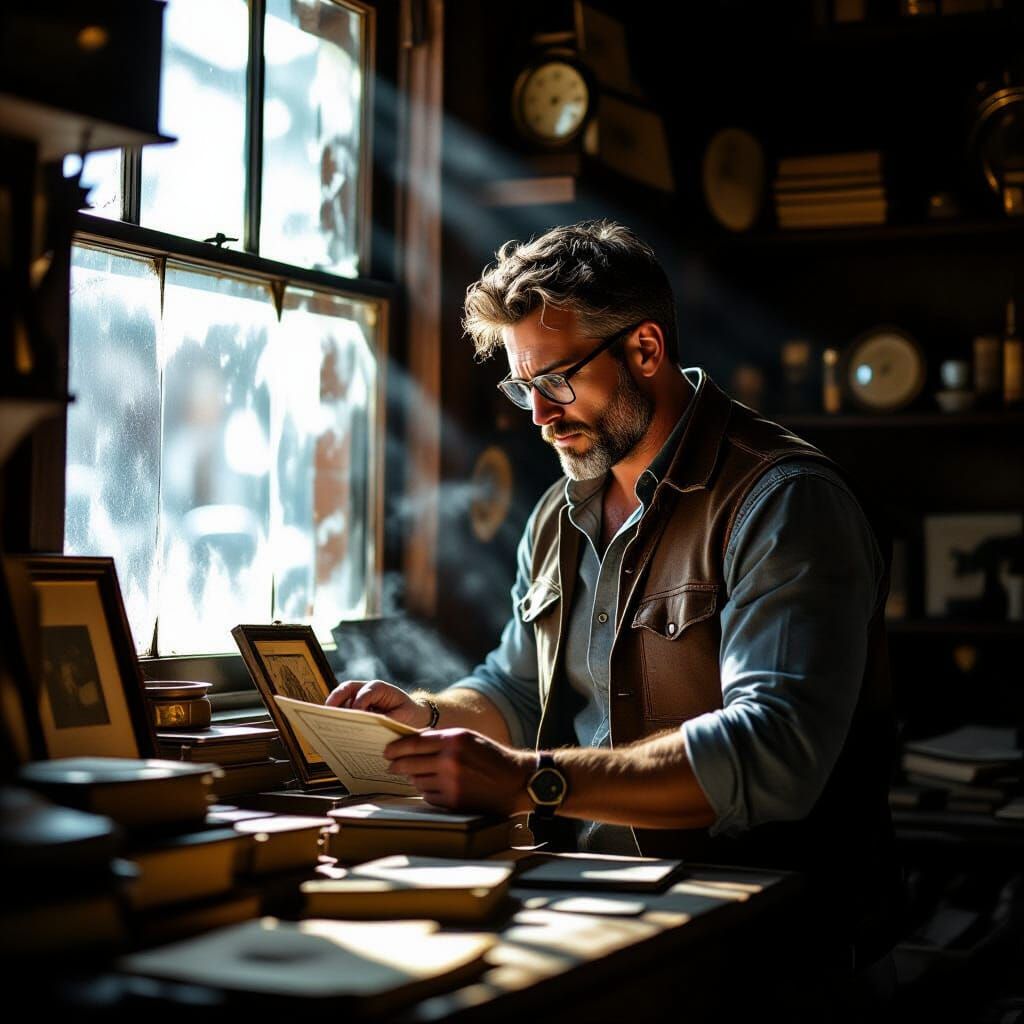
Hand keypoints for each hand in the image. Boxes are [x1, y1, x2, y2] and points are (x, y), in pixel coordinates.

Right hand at [325, 679, 429, 728]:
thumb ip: (387, 720)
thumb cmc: (407, 714)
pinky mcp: (353, 708)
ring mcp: (357, 698)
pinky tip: (331, 730)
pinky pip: (341, 710)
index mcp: (380, 688)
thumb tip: (372, 727)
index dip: (360, 702)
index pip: (367, 691)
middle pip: (346, 689)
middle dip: (336, 699)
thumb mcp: (402, 717)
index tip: (356, 713)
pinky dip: (336, 717)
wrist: (413, 715)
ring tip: (325, 723)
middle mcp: (366, 690)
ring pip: (340, 698)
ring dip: (332, 709)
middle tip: (327, 713)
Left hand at [383, 729, 533, 816]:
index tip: (387, 751)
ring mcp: (451, 782)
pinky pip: (428, 796)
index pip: (414, 743)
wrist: (513, 782)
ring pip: (417, 781)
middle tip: (391, 766)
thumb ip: (441, 740)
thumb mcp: (468, 738)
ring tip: (421, 775)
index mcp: (454, 739)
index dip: (396, 747)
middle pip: (410, 763)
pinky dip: (428, 792)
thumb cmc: (490, 757)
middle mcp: (450, 760)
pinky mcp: (453, 800)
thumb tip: (411, 745)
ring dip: (415, 779)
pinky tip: (437, 787)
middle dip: (397, 765)